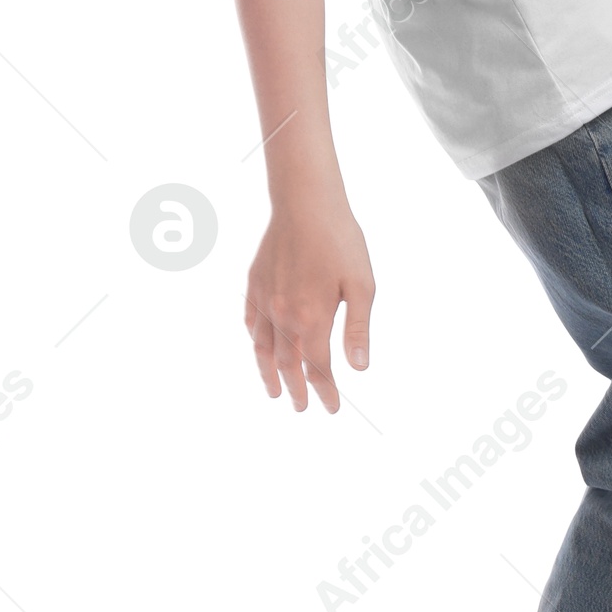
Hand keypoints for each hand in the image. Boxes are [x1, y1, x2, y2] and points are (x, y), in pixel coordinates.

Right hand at [243, 191, 373, 414]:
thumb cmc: (340, 240)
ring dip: (269, 374)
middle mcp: (283, 315)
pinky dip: (255, 341)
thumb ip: (356, 328)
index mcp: (312, 319)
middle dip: (297, 390)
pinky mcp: (254, 284)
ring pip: (263, 349)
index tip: (332, 408)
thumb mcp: (361, 285)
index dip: (325, 391)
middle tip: (301, 408)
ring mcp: (264, 300)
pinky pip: (250, 322)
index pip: (317, 369)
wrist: (306, 202)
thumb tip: (358, 367)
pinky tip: (259, 348)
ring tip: (274, 392)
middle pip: (288, 365)